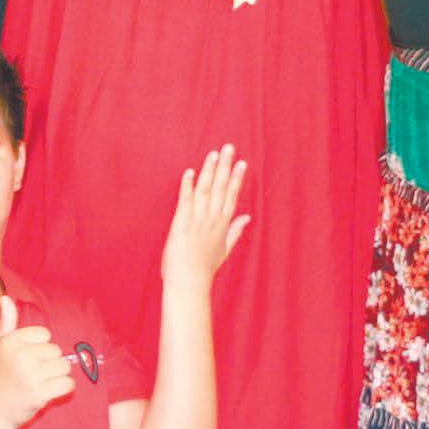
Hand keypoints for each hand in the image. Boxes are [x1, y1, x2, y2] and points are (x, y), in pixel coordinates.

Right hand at [0, 296, 75, 428]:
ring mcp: (29, 376)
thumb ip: (6, 323)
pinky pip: (67, 384)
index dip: (39, 348)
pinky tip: (48, 393)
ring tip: (38, 384)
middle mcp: (20, 356)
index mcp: (10, 342)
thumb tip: (5, 298)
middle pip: (56, 351)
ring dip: (56, 377)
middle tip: (30, 376)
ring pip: (64, 367)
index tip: (25, 360)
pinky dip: (63, 389)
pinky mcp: (39, 394)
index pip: (45, 334)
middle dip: (49, 364)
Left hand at [160, 146, 249, 286]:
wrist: (189, 281)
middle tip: (229, 147)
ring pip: (206, 190)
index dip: (237, 178)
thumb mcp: (225, 249)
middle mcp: (212, 220)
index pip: (232, 196)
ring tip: (214, 154)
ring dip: (209, 171)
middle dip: (226, 166)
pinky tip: (190, 172)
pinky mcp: (181, 223)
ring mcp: (197, 220)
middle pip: (221, 188)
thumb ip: (236, 231)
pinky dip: (188, 186)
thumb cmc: (205, 267)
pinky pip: (185, 201)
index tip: (242, 162)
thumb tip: (247, 217)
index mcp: (222, 225)